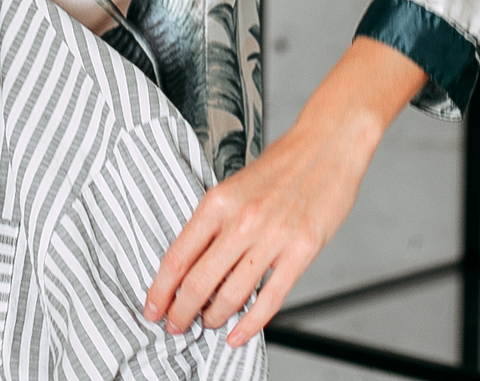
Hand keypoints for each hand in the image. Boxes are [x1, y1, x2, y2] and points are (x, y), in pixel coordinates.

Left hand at [143, 36, 426, 346]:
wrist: (327, 145)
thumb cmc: (280, 165)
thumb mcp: (233, 187)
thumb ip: (213, 223)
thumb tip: (190, 264)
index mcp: (217, 202)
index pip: (177, 256)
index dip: (161, 289)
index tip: (153, 307)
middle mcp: (241, 221)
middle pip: (198, 281)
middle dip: (180, 311)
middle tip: (174, 325)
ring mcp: (272, 238)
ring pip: (231, 294)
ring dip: (212, 317)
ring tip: (205, 324)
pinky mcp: (301, 252)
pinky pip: (269, 299)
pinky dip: (250, 323)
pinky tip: (237, 334)